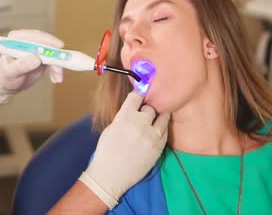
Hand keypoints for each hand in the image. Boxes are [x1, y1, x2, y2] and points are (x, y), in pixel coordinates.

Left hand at [0, 29, 63, 103]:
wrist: (9, 84)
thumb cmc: (6, 77)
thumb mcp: (11, 73)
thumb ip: (21, 65)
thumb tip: (36, 58)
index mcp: (16, 39)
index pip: (33, 36)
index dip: (46, 40)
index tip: (57, 47)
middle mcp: (27, 40)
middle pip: (46, 42)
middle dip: (56, 53)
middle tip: (64, 62)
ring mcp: (36, 47)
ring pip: (53, 51)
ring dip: (58, 64)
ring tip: (58, 77)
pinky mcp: (44, 55)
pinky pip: (55, 59)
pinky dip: (57, 69)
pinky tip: (56, 78)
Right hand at [79, 91, 169, 208]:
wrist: (112, 174)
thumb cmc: (106, 151)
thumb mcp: (111, 127)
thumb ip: (124, 116)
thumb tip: (134, 107)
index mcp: (125, 117)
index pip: (136, 96)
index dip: (137, 97)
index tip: (138, 99)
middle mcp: (140, 123)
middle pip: (150, 107)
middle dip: (146, 110)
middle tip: (142, 115)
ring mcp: (152, 135)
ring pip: (162, 117)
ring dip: (157, 117)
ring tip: (152, 121)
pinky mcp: (159, 147)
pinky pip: (165, 131)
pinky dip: (161, 129)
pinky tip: (155, 131)